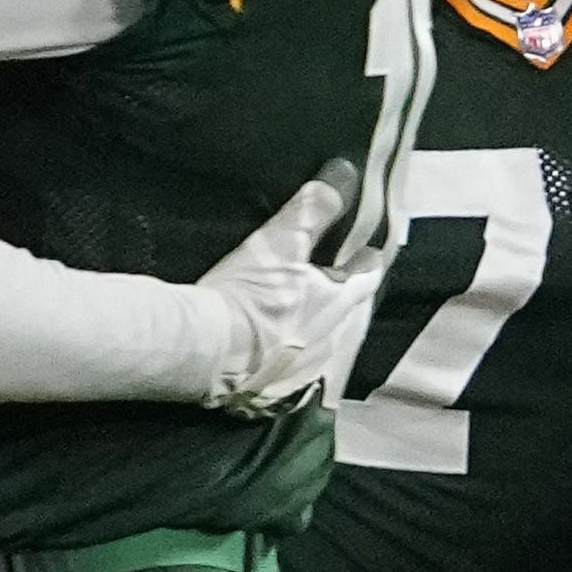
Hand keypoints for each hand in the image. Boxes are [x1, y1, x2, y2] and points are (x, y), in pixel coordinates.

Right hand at [193, 174, 384, 414]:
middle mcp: (331, 343)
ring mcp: (305, 375)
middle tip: (328, 283)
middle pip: (346, 316)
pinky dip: (286, 360)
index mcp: (338, 304)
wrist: (204, 353)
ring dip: (313, 332)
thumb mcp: (280, 241)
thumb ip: (315, 208)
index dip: (367, 260)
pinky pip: (290, 374)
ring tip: (296, 319)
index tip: (366, 250)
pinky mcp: (274, 398)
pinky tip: (269, 355)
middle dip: (340, 300)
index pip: (368, 277)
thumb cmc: (247, 293)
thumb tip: (347, 173)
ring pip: (320, 347)